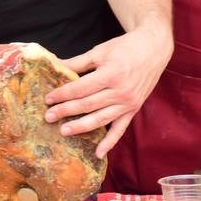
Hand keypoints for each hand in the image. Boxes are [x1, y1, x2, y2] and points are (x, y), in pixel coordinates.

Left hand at [44, 28, 170, 157]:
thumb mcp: (100, 51)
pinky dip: (109, 142)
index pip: (81, 89)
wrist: (153, 49)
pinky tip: (98, 153)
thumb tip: (55, 65)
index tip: (48, 99)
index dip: (62, 94)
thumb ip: (77, 62)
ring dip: (81, 127)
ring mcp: (128, 103)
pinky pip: (120, 129)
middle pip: (87, 105)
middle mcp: (120, 92)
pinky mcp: (133, 110)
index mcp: (110, 74)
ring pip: (100, 119)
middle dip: (66, 111)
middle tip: (48, 117)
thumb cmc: (125, 47)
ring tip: (63, 131)